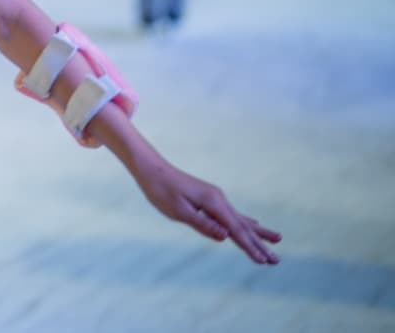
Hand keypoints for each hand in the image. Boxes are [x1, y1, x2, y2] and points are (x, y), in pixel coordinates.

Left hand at [133, 158, 280, 264]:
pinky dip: (246, 222)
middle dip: (260, 244)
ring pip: (241, 220)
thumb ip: (203, 224)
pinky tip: (255, 224)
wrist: (152, 168)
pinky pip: (233, 214)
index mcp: (213, 203)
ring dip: (258, 233)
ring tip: (278, 240)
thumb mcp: (179, 210)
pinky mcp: (210, 198)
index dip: (250, 248)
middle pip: (243, 227)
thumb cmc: (160, 190)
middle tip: (277, 261)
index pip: (235, 231)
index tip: (264, 262)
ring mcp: (216, 198)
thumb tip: (226, 237)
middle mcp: (219, 199)